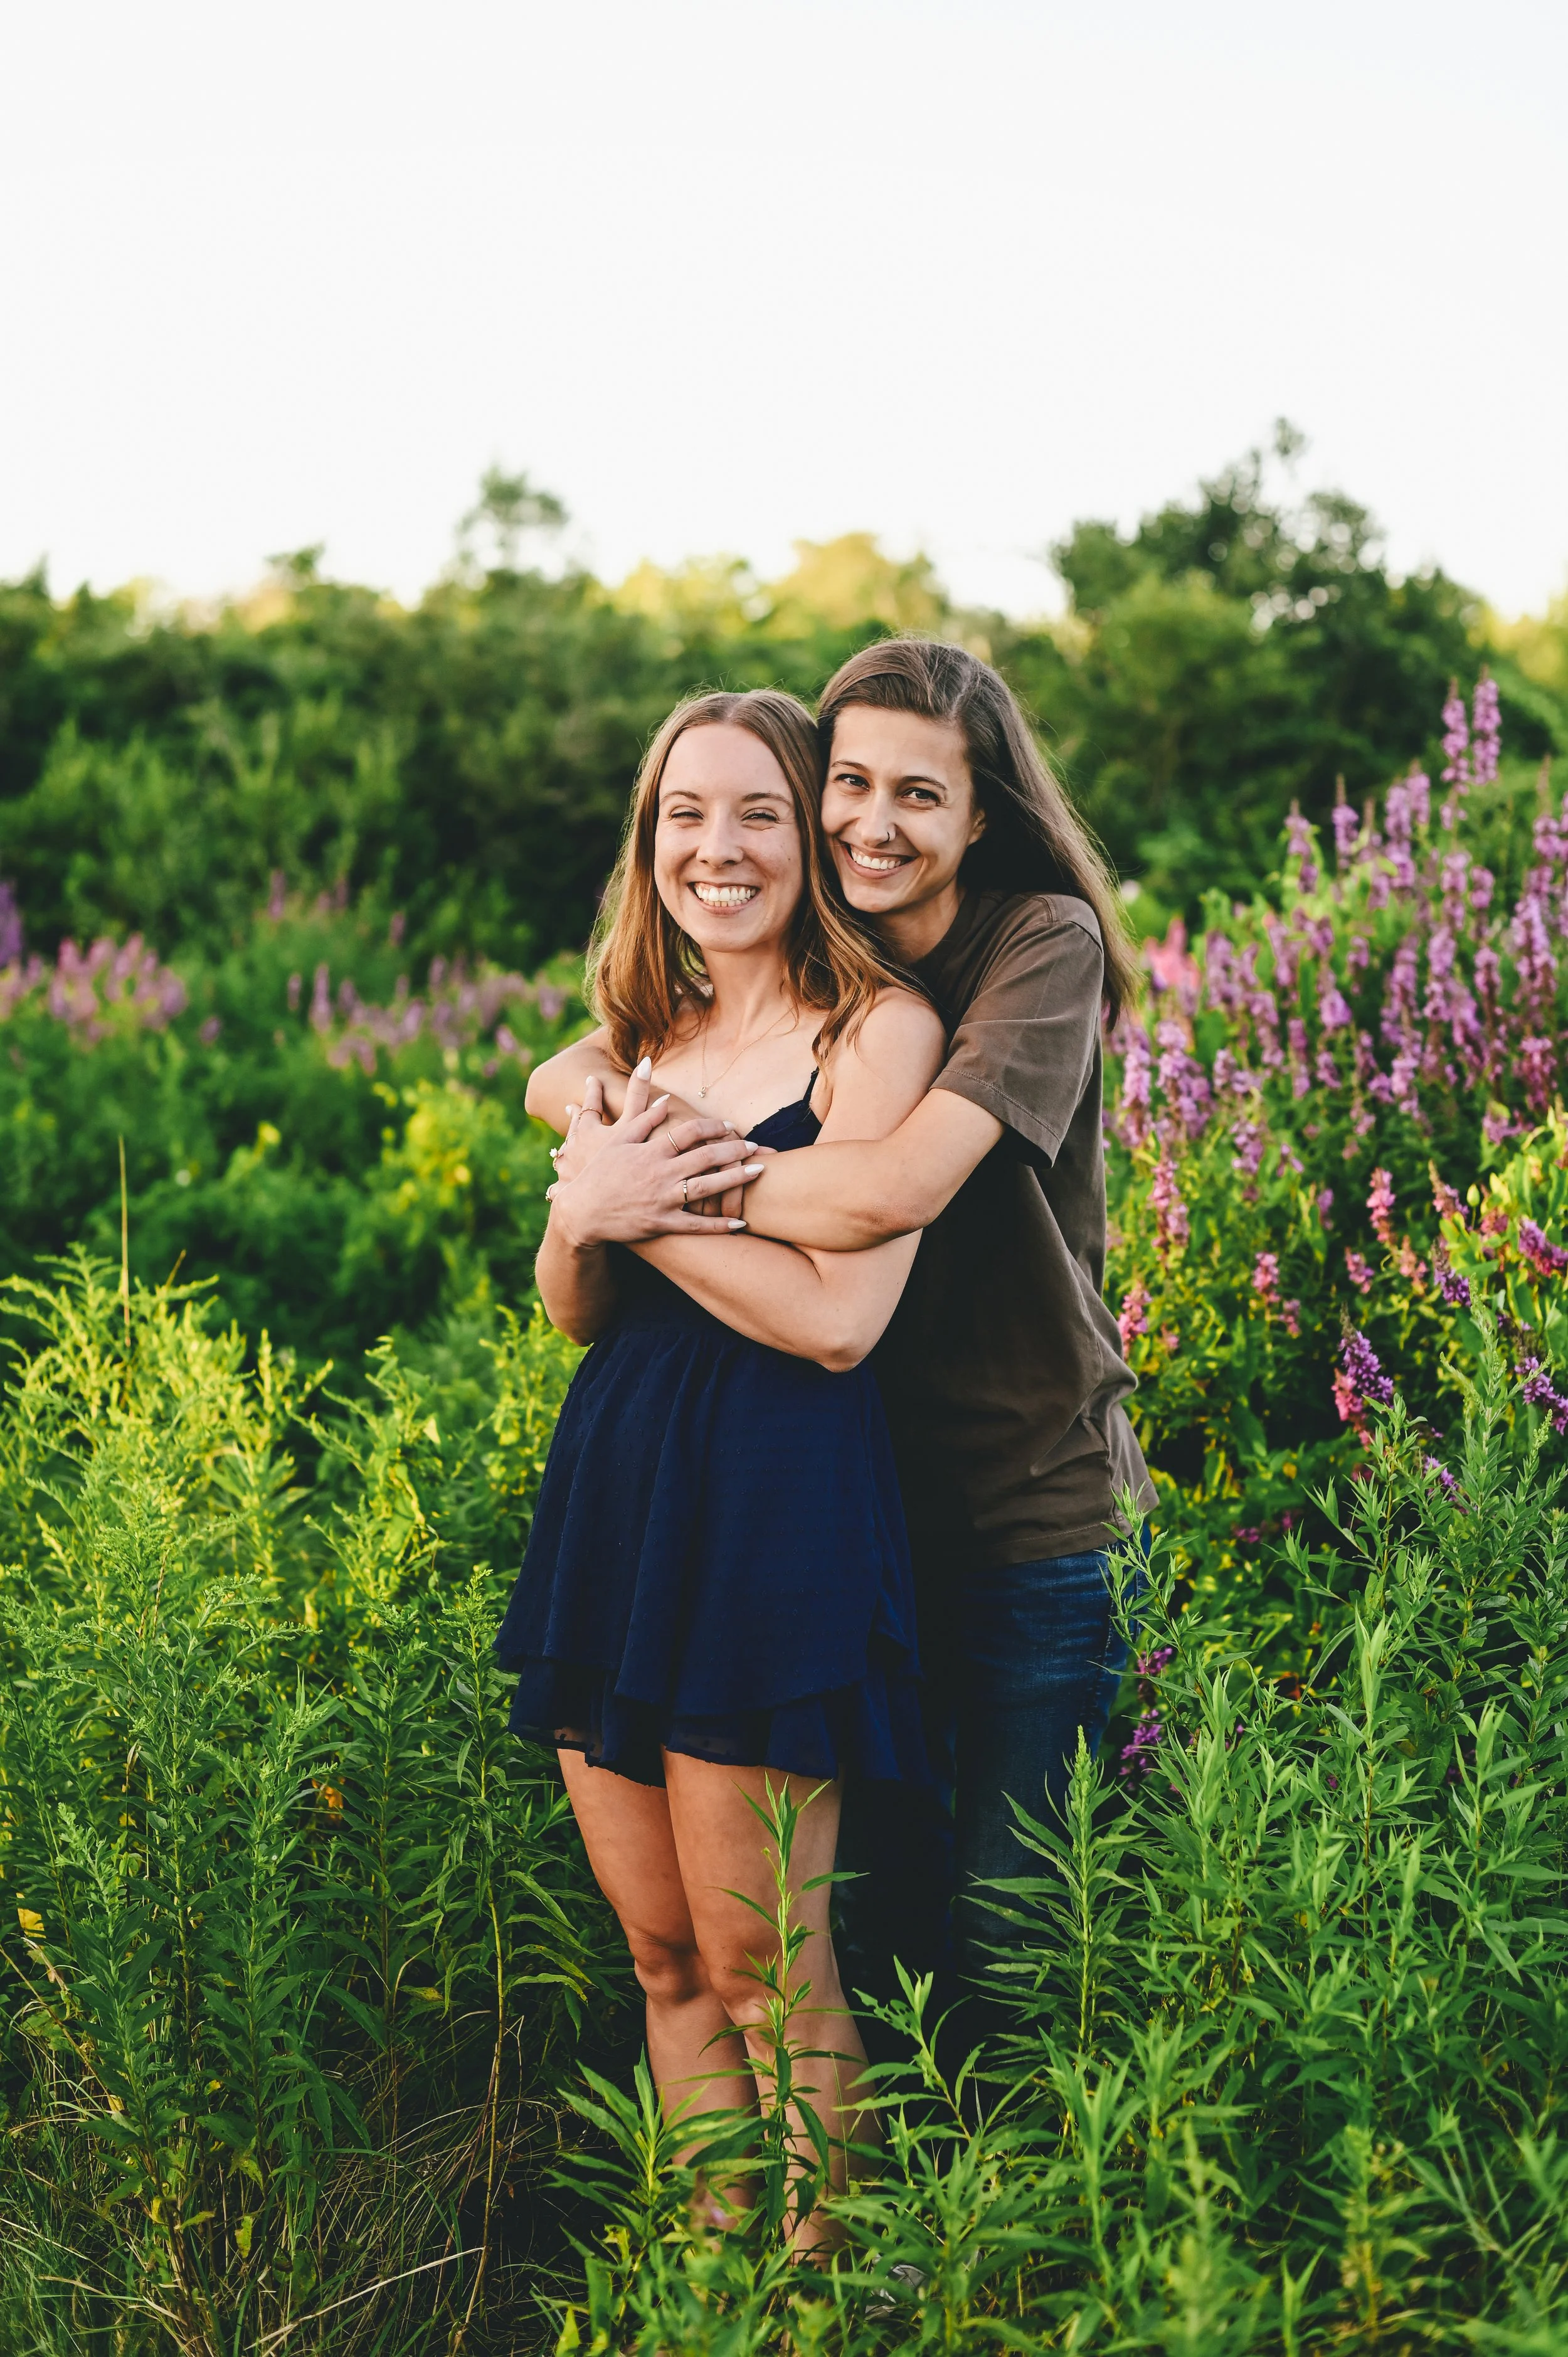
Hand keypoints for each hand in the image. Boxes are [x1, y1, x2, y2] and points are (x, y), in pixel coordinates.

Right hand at [545, 1066, 762, 1244]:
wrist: (580, 1213)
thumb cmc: (597, 1174)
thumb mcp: (616, 1141)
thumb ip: (643, 1119)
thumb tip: (667, 1101)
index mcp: (651, 1150)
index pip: (690, 1132)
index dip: (714, 1127)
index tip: (730, 1126)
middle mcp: (660, 1173)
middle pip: (706, 1157)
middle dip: (735, 1150)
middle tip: (755, 1146)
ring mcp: (662, 1200)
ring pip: (707, 1188)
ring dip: (736, 1179)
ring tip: (758, 1171)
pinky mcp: (662, 1223)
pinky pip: (696, 1225)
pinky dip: (719, 1225)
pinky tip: (741, 1222)